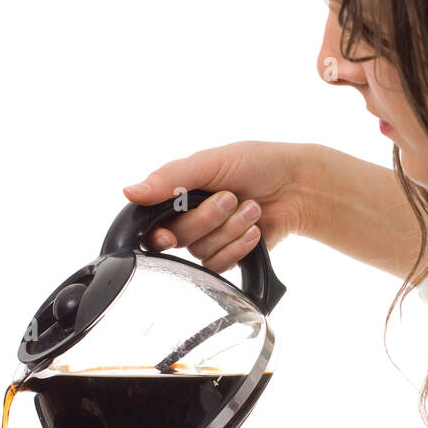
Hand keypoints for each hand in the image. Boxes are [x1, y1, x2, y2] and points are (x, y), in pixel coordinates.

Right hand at [121, 141, 324, 273]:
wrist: (298, 186)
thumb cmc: (256, 164)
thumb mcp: (210, 162)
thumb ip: (170, 178)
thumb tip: (130, 191)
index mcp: (177, 194)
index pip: (149, 221)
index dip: (156, 232)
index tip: (168, 234)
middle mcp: (188, 218)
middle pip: (178, 237)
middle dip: (208, 218)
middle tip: (230, 197)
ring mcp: (208, 239)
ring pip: (201, 251)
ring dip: (230, 229)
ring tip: (251, 208)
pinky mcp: (228, 257)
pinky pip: (220, 265)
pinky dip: (239, 247)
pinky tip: (255, 230)